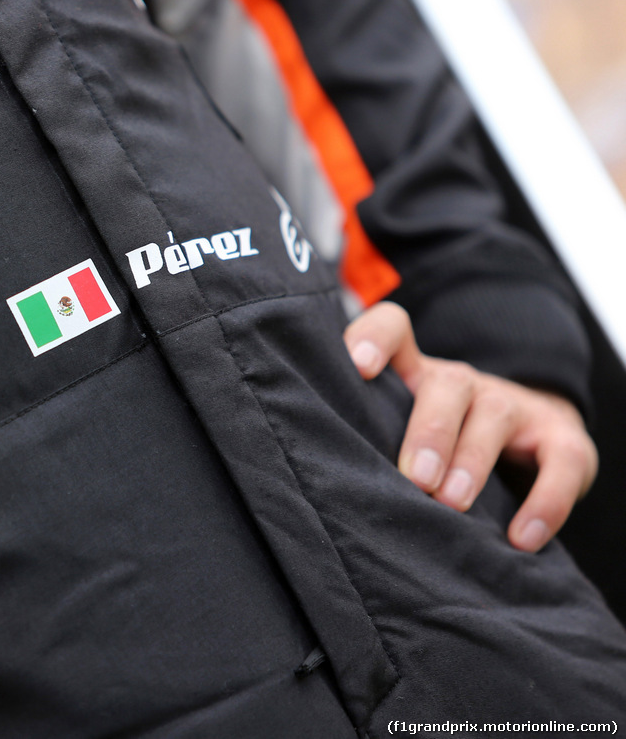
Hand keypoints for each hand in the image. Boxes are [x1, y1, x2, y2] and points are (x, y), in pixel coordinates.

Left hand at [344, 301, 596, 551]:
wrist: (529, 441)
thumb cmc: (438, 441)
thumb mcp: (399, 429)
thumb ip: (363, 435)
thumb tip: (306, 479)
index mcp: (416, 374)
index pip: (394, 329)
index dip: (375, 338)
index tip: (358, 366)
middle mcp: (462, 384)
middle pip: (446, 386)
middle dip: (429, 430)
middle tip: (414, 476)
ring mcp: (513, 407)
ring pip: (493, 417)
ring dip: (472, 461)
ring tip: (453, 503)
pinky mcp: (560, 441)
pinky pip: (559, 465)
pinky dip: (544, 502)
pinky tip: (521, 537)